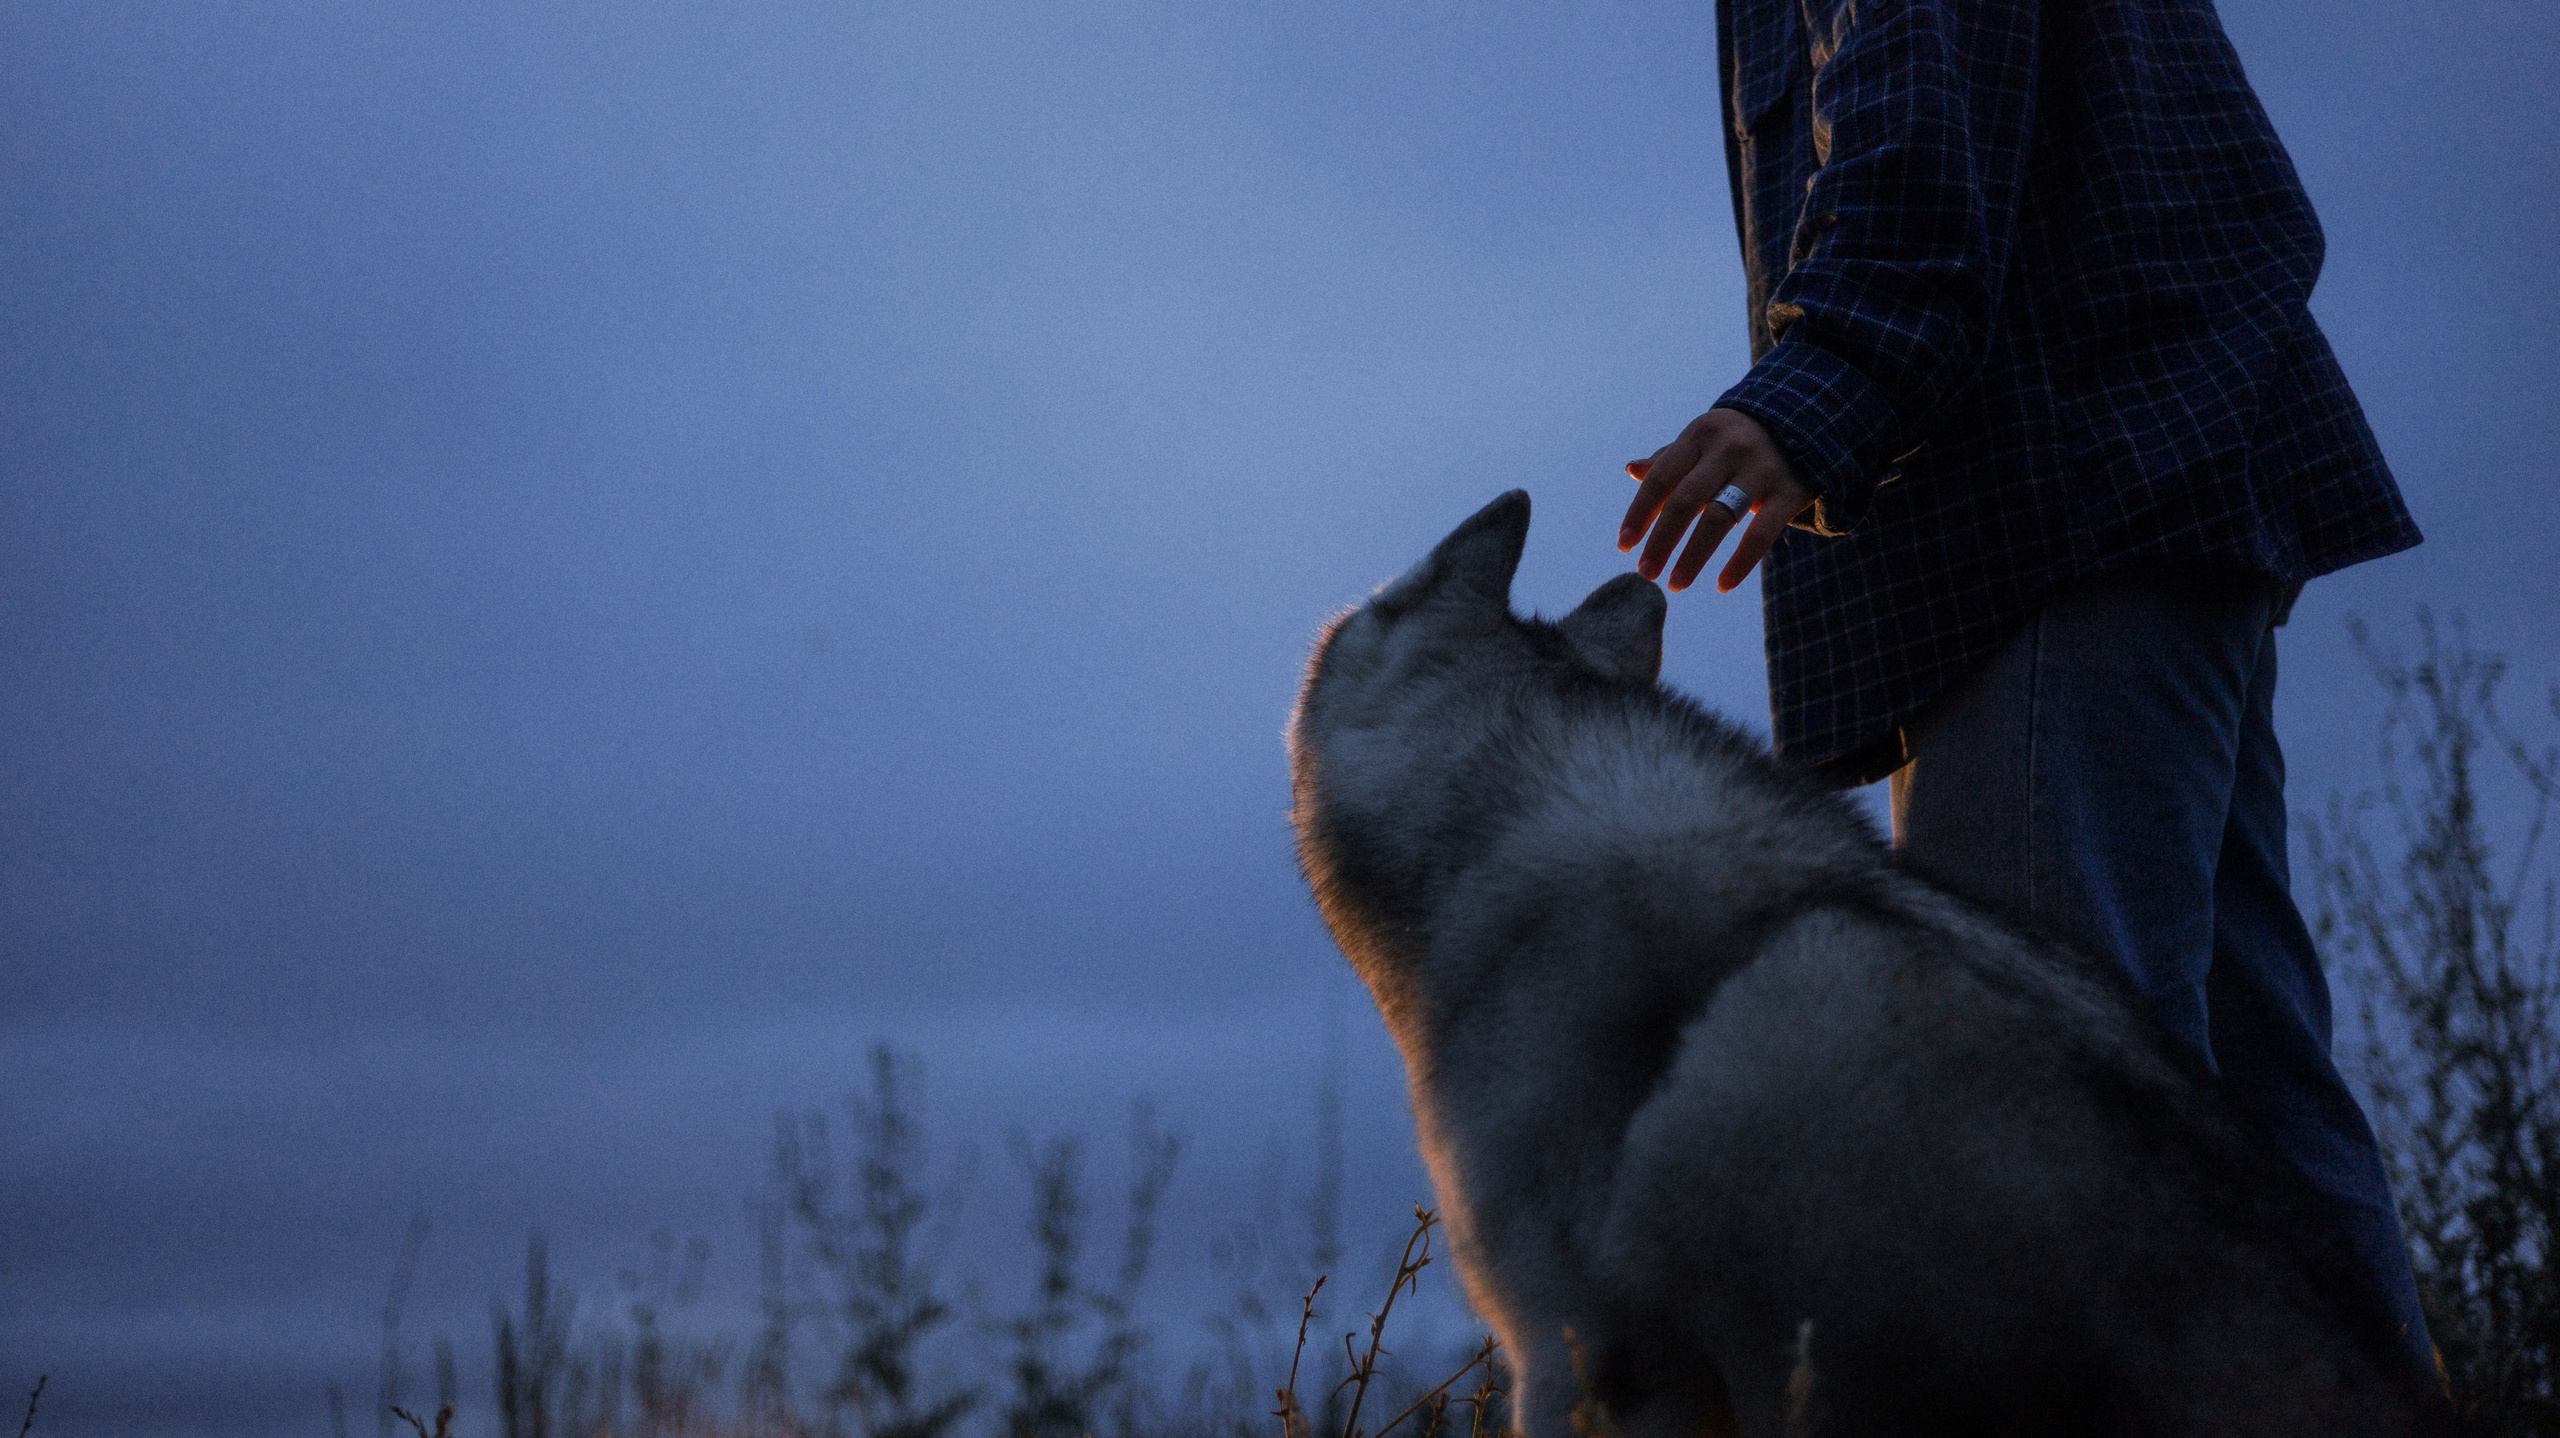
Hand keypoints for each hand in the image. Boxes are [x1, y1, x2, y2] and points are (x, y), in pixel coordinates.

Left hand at [1618, 408, 1818, 591]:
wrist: (1806, 424)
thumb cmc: (1737, 441)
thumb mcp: (1704, 441)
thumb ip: (1670, 459)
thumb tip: (1632, 470)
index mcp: (1700, 435)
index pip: (1661, 477)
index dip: (1640, 512)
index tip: (1624, 546)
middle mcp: (1728, 450)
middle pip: (1686, 500)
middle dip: (1661, 540)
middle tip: (1645, 572)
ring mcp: (1760, 471)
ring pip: (1719, 518)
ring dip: (1693, 556)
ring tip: (1675, 584)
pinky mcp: (1788, 493)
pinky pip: (1761, 534)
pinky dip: (1740, 563)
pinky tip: (1722, 585)